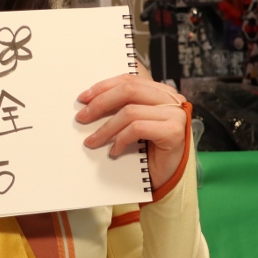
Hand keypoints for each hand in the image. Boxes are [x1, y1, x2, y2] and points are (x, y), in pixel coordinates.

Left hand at [75, 73, 187, 190]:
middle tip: (82, 117)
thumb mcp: (134, 124)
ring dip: (106, 128)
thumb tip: (90, 103)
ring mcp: (175, 115)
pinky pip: (138, 128)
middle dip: (100, 103)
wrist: (169, 177)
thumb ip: (123, 108)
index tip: (83, 98)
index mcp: (161, 92)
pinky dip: (121, 139)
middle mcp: (171, 99)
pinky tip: (114, 150)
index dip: (104, 87)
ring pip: (130, 111)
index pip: (129, 80)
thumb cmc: (150, 151)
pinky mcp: (174, 132)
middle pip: (129, 90)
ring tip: (92, 141)